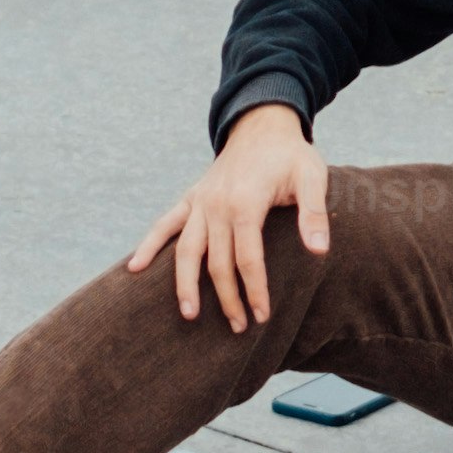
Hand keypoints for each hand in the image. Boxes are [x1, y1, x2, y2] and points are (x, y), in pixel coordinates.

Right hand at [124, 101, 329, 331]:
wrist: (262, 125)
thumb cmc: (291, 156)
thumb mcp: (312, 177)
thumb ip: (313, 214)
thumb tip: (318, 251)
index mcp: (245, 203)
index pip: (247, 258)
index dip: (254, 290)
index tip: (261, 316)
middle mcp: (216, 205)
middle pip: (216, 263)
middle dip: (227, 298)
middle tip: (238, 327)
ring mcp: (200, 202)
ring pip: (186, 251)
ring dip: (185, 285)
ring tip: (189, 315)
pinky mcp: (191, 199)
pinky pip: (165, 225)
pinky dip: (148, 246)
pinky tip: (134, 269)